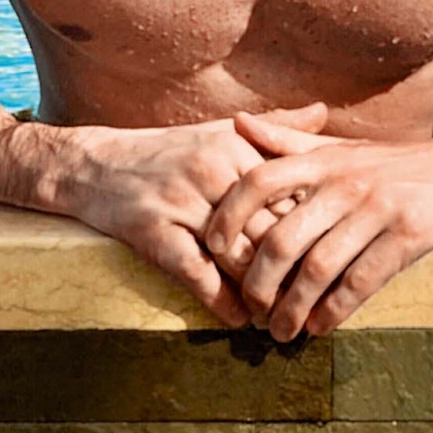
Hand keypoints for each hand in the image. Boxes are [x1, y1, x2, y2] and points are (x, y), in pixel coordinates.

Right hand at [65, 103, 327, 326]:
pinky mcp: (154, 232)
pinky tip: (238, 319)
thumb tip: (324, 112)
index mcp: (235, 144)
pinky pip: (197, 274)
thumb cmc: (170, 150)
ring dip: (263, 292)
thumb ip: (275, 126)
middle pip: (269, 226)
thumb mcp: (222, 130)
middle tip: (316, 297)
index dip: (316, 226)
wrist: (98, 164)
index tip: (335, 252)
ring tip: (283, 315)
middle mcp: (212, 169)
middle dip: (295, 266)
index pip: (291, 191)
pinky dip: (222, 302)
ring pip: (238, 254)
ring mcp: (181, 202)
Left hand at [204, 111, 432, 341]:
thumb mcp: (338, 147)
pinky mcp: (407, 237)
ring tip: (280, 331)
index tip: (212, 248)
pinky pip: (360, 283)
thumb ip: (286, 140)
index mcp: (324, 160)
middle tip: (251, 309)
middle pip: (283, 237)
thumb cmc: (389, 164)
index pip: (261, 180)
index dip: (230, 214)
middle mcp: (345, 182)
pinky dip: (334, 312)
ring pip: (318, 268)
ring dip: (293, 308)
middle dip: (259, 282)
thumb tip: (235, 122)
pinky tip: (320, 327)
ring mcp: (377, 210)